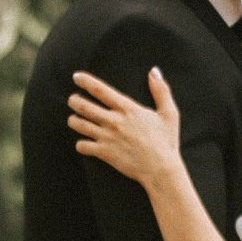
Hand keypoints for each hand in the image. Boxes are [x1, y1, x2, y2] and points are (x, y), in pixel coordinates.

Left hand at [69, 65, 182, 189]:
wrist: (161, 169)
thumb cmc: (166, 141)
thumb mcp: (169, 113)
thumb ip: (161, 90)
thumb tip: (154, 71)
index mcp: (127, 109)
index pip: (100, 90)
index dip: (86, 81)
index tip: (76, 77)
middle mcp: (114, 121)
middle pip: (84, 106)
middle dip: (74, 100)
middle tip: (72, 99)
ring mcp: (107, 137)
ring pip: (80, 125)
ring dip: (73, 120)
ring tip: (73, 119)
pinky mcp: (104, 153)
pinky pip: (83, 146)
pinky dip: (80, 144)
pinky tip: (83, 143)